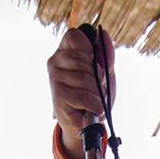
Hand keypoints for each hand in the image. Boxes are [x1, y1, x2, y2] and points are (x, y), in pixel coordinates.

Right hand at [47, 27, 115, 158]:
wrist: (86, 123)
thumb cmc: (94, 94)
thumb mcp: (104, 72)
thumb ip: (105, 54)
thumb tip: (104, 36)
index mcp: (64, 50)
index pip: (75, 35)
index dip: (91, 50)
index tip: (95, 65)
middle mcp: (55, 62)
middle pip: (85, 59)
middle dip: (100, 77)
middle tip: (98, 89)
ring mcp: (54, 79)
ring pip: (86, 79)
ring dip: (99, 94)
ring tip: (95, 101)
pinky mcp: (58, 97)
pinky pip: (85, 97)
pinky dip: (95, 105)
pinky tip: (93, 109)